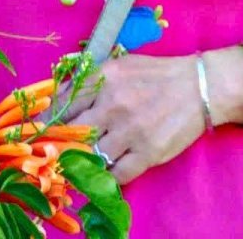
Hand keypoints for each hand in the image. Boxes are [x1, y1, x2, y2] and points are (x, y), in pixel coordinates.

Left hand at [62, 54, 209, 184]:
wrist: (199, 86)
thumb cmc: (157, 75)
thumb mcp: (120, 66)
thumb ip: (90, 81)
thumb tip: (56, 98)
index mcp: (104, 79)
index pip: (62, 106)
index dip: (49, 122)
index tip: (43, 132)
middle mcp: (114, 105)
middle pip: (72, 135)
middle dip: (61, 145)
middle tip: (57, 152)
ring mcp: (131, 131)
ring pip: (92, 157)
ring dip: (85, 162)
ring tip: (83, 162)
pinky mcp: (149, 152)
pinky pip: (117, 174)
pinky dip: (108, 176)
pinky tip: (107, 171)